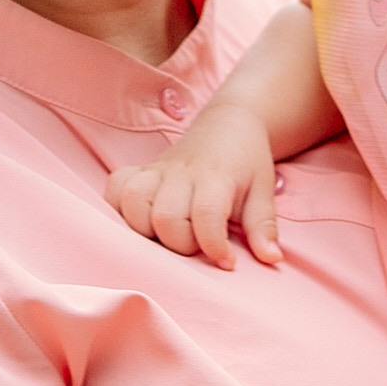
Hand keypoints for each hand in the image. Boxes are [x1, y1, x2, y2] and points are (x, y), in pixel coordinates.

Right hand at [104, 104, 280, 271]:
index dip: (214, 245)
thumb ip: (264, 227)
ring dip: (146, 230)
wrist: (228, 124)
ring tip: (169, 236)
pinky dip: (119, 209)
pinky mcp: (139, 171)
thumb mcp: (263, 191)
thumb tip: (271, 259)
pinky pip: (115, 188)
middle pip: (165, 216)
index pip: (206, 214)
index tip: (226, 261)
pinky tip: (140, 221)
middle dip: (180, 244)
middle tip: (198, 246)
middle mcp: (181, 172)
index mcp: (216, 176)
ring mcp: (156, 170)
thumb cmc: (247, 163)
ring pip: (132, 203)